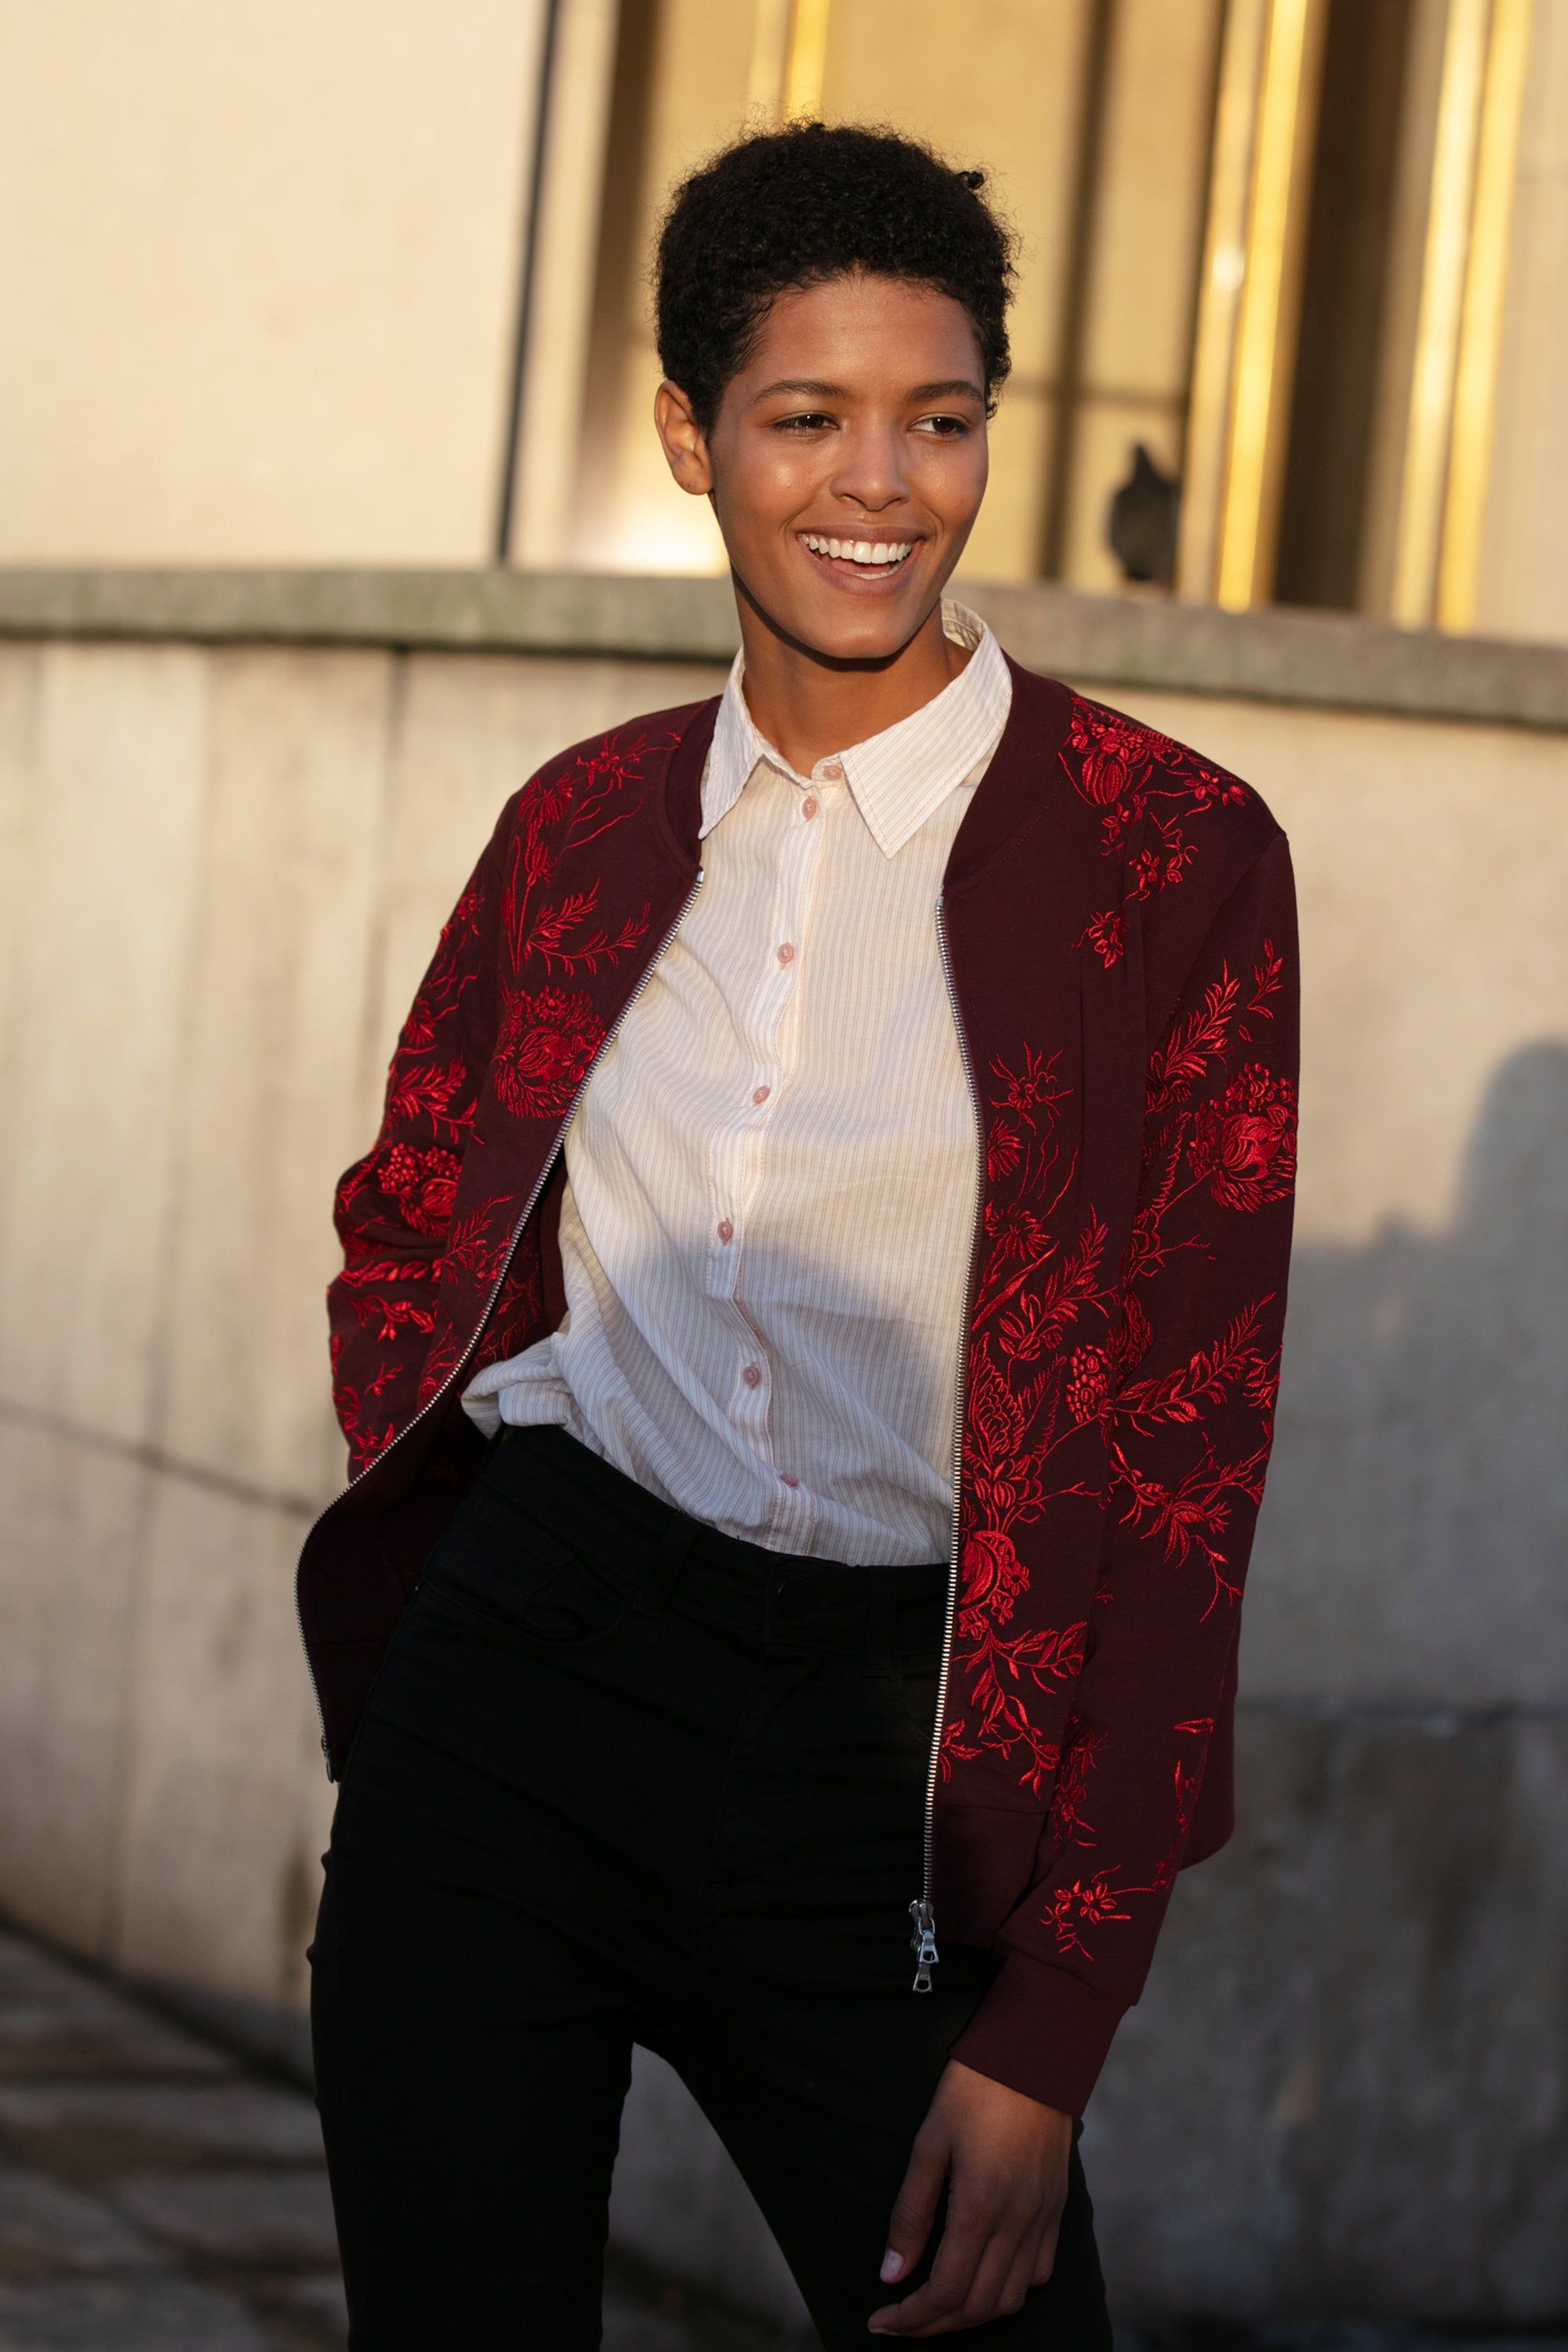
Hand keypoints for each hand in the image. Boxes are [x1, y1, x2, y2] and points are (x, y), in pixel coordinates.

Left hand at [868, 2060, 1071, 2335]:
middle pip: (977, 2306)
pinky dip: (1007, 2292)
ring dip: (970, 2314)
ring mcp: (1043, 2218)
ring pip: (1010, 2298)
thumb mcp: (928, 2143)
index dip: (910, 2317)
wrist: (1034, 2054)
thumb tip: (891, 2273)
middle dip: (933, 2324)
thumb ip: (911, 2213)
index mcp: (981, 2206)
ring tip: (935, 2308)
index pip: (945, 2290)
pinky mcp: (1057, 2210)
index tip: (879, 2320)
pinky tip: (981, 2278)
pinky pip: (1037, 2273)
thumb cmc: (973, 2090)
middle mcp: (1018, 2222)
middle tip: (899, 2321)